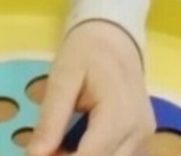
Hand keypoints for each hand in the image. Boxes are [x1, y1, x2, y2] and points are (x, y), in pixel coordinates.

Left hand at [27, 20, 155, 155]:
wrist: (116, 36)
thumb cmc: (87, 51)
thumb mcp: (62, 78)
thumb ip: (51, 119)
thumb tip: (35, 155)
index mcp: (119, 113)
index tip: (39, 154)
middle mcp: (138, 131)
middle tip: (45, 150)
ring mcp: (144, 136)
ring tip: (58, 147)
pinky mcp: (142, 138)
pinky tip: (74, 147)